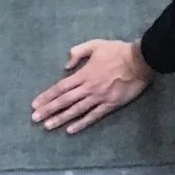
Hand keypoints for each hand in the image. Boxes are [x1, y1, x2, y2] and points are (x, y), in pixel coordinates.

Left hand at [32, 39, 153, 134]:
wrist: (140, 61)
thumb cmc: (117, 51)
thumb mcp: (96, 44)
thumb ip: (79, 52)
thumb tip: (66, 66)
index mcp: (84, 74)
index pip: (61, 87)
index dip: (47, 96)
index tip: (35, 104)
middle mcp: (89, 88)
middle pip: (65, 101)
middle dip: (49, 110)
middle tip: (35, 119)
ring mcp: (99, 98)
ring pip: (76, 110)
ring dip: (60, 119)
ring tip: (48, 126)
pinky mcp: (110, 105)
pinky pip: (93, 116)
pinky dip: (81, 123)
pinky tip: (71, 130)